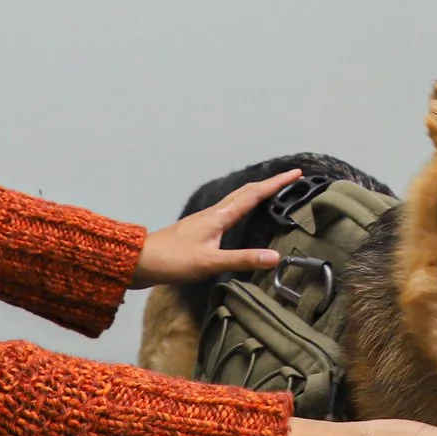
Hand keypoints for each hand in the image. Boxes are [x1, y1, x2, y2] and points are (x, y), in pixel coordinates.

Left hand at [130, 170, 296, 288]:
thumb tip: (275, 257)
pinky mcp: (198, 230)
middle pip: (246, 192)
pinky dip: (242, 205)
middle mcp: (213, 214)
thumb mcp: (210, 262)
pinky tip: (240, 215)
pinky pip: (228, 210)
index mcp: (219, 217)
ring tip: (271, 191)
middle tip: (290, 179)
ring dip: (256, 192)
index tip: (296, 173)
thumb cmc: (173, 261)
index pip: (254, 195)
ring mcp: (205, 220)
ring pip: (236, 200)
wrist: (140, 261)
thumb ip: (243, 259)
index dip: (276, 184)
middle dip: (269, 184)